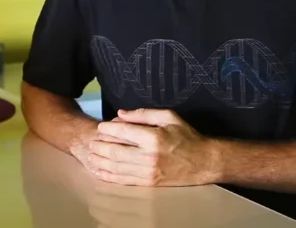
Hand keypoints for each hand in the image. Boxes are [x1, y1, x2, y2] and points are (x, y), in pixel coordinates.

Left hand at [87, 108, 216, 186]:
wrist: (203, 162)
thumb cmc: (187, 137)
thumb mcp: (169, 117)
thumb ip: (143, 114)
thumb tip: (120, 113)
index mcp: (154, 137)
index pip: (123, 131)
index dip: (108, 128)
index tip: (101, 126)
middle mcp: (149, 156)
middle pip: (115, 151)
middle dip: (100, 146)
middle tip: (92, 141)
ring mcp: (148, 172)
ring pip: (116, 167)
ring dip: (100, 161)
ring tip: (91, 155)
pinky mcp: (149, 183)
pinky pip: (123, 180)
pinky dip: (109, 176)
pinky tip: (100, 172)